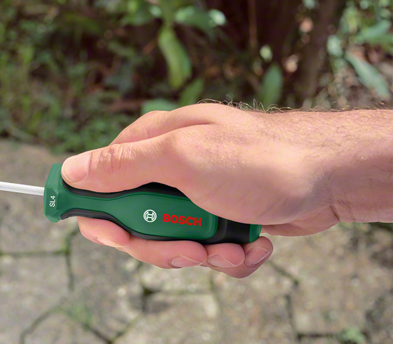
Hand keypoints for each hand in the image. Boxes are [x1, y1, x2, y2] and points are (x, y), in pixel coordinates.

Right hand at [63, 104, 392, 277]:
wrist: (332, 176)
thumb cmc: (260, 159)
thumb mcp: (181, 160)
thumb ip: (121, 167)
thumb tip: (68, 171)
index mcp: (148, 145)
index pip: (96, 184)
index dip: (101, 217)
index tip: (121, 236)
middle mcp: (167, 167)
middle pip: (132, 223)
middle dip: (162, 244)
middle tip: (191, 246)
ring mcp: (195, 193)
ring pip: (170, 242)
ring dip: (201, 254)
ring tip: (231, 247)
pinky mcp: (221, 215)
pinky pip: (205, 249)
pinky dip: (227, 256)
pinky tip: (251, 245)